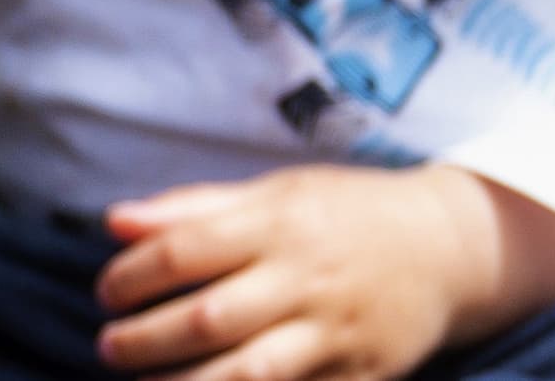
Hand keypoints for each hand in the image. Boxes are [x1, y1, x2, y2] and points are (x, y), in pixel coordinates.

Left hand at [93, 165, 554, 379]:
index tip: (106, 293)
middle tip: (109, 347)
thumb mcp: (273, 193)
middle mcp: (305, 280)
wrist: (448, 246)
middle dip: (146, 340)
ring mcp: (336, 334)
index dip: (132, 276)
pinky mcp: (364, 376)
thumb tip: (114, 221)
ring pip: (251, 374)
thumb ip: (192, 209)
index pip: (184, 251)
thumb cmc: (342, 214)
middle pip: (209, 319)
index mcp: (277, 225)